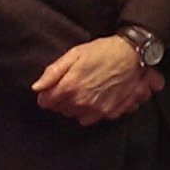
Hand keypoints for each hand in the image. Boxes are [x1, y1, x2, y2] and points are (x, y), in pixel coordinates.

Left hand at [32, 36, 164, 125]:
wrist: (133, 54)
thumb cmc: (104, 50)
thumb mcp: (75, 53)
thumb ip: (53, 71)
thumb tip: (37, 87)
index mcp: (69, 87)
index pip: (45, 102)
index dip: (48, 93)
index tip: (54, 87)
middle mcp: (81, 102)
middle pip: (60, 110)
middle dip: (63, 99)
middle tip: (73, 84)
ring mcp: (96, 109)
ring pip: (75, 116)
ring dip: (76, 106)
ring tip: (86, 90)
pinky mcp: (109, 112)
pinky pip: (91, 119)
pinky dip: (91, 111)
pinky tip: (96, 97)